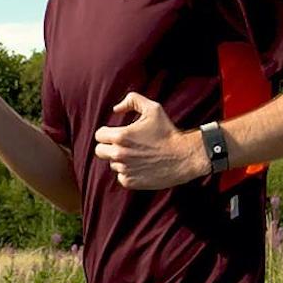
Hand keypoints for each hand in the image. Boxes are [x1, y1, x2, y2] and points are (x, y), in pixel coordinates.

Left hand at [93, 92, 210, 189]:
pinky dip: (128, 172)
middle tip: (123, 145)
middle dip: (108, 147)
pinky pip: (121, 176)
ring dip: (120, 160)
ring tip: (138, 155)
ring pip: (112, 164)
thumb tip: (116, 109)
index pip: (99, 135)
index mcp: (120, 136)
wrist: (183, 157)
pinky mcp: (130, 182)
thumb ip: (132, 100)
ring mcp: (124, 169)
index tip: (116, 133)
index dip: (107, 133)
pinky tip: (141, 166)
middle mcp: (119, 154)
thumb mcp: (153, 108)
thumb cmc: (168, 132)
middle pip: (99, 151)